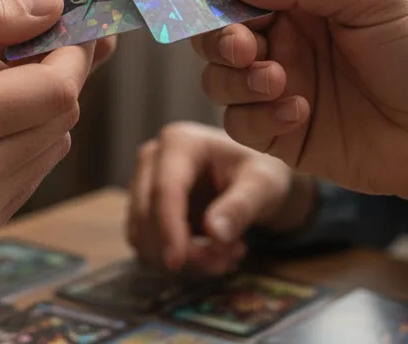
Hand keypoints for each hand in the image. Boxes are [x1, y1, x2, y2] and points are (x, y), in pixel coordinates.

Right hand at [0, 0, 94, 247]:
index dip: (71, 54)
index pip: (58, 89)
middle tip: (19, 51)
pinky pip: (30, 174)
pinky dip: (23, 143)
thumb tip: (49, 7)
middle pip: (63, 118)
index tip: (63, 27)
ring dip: (39, 111)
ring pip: (53, 146)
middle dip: (56, 76)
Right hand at [127, 122, 315, 274]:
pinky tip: (211, 255)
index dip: (167, 229)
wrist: (255, 179)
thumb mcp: (263, 186)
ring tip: (228, 255)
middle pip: (148, 216)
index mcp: (180, 142)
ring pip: (143, 236)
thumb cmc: (260, 173)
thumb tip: (214, 233)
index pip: (164, 190)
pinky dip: (177, 261)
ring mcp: (143, 184)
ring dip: (183, 260)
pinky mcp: (144, 209)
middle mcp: (153, 158)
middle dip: (185, 250)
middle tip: (231, 260)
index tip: (176, 264)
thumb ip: (241, 206)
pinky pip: (146, 246)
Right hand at [192, 0, 407, 207]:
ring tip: (277, 80)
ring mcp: (282, 80)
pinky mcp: (282, 130)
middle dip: (217, 32)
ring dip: (235, 76)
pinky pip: (239, 121)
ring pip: (217, 73)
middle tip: (243, 45)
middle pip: (216, 22)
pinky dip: (257, 116)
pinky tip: (300, 113)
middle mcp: (288, 31)